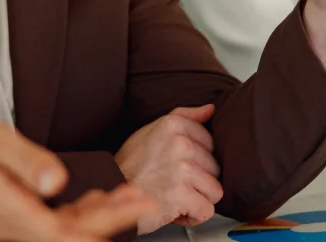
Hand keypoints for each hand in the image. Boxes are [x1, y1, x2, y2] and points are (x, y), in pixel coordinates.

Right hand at [0, 106, 157, 241]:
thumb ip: (24, 160)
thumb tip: (56, 180)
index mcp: (4, 209)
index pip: (60, 234)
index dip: (99, 229)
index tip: (131, 212)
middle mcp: (8, 225)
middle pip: (67, 236)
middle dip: (110, 221)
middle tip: (143, 200)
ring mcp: (9, 223)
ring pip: (61, 232)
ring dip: (98, 218)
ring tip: (129, 197)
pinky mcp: (10, 215)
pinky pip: (50, 223)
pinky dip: (78, 213)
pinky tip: (96, 201)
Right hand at [115, 104, 222, 233]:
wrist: (110, 189)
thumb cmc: (130, 164)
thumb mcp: (153, 131)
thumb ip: (184, 117)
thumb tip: (210, 109)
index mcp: (174, 124)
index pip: (210, 143)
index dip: (196, 159)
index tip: (177, 164)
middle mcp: (180, 143)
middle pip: (215, 168)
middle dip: (197, 181)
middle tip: (173, 182)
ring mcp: (182, 168)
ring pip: (215, 190)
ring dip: (197, 200)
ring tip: (176, 196)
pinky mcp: (181, 194)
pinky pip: (207, 210)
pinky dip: (193, 216)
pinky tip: (176, 210)